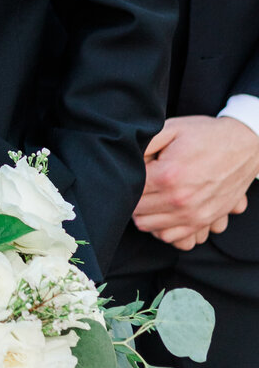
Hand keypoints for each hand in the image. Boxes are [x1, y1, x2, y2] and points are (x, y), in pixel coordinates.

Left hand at [133, 115, 257, 249]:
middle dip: (132, 197)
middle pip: (136, 211)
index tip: (132, 170)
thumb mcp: (172, 128)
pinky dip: (164, 228)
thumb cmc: (205, 135)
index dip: (126, 179)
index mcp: (167, 176)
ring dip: (145, 214)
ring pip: (150, 227)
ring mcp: (194, 215)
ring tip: (149, 196)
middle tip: (140, 183)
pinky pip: (174, 239)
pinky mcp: (204, 222)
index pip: (129, 190)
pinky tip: (163, 211)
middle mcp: (180, 200)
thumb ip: (145, 143)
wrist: (244, 146)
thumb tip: (124, 158)